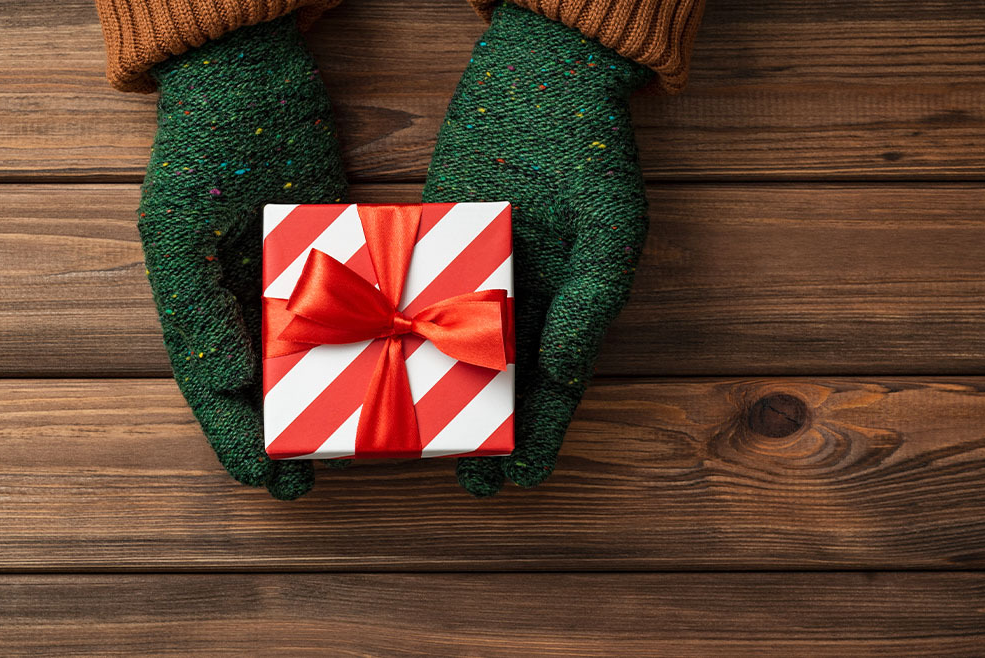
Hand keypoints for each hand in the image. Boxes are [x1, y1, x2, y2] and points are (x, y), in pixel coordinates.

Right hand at [139, 16, 347, 498]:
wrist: (249, 76)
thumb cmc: (202, 149)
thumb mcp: (178, 231)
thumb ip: (197, 309)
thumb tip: (229, 381)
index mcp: (200, 304)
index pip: (213, 389)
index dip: (234, 441)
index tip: (268, 482)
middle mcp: (246, 301)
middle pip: (266, 385)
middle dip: (288, 436)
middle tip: (315, 481)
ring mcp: (295, 280)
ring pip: (316, 356)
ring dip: (334, 399)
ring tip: (362, 441)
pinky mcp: (339, 254)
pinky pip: (358, 310)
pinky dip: (371, 344)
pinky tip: (395, 371)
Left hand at [423, 3, 654, 494]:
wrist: (542, 78)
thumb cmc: (592, 155)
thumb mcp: (609, 229)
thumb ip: (590, 302)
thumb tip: (562, 367)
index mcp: (569, 305)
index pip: (557, 388)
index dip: (543, 438)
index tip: (519, 482)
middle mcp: (521, 300)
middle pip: (501, 380)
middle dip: (485, 431)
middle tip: (465, 478)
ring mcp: (475, 275)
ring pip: (450, 347)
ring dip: (436, 392)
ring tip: (412, 433)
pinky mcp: (436, 243)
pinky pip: (415, 297)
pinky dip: (398, 330)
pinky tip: (375, 361)